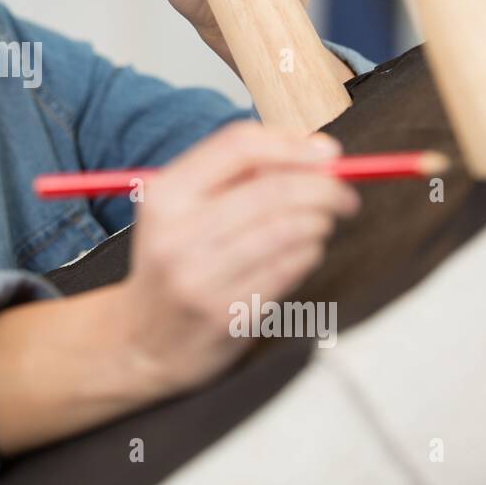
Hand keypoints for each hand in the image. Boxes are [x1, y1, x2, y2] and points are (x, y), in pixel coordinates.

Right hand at [119, 121, 358, 393]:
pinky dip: (308, 254)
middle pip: (273, 190)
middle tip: (344, 194)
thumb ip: (235, 175)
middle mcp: (176, 234)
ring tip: (321, 224)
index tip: (328, 153)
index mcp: (164, 195)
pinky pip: (288, 270)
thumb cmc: (177, 261)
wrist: (141, 340)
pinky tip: (304, 253)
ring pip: (288, 230)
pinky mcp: (225, 314)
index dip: (292, 144)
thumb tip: (315, 151)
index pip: (239, 147)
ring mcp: (200, 278)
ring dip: (319, 222)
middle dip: (323, 187)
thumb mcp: (181, 209)